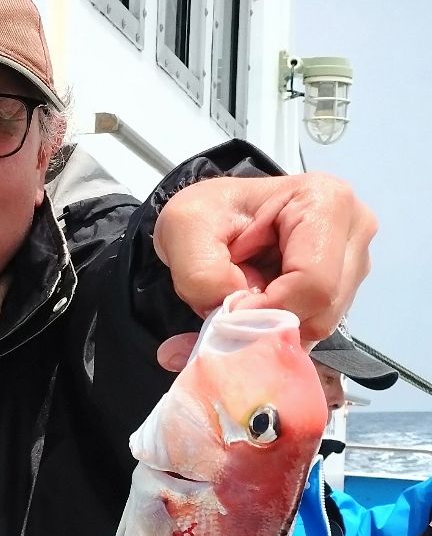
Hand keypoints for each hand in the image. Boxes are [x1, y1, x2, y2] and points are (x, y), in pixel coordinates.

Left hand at [153, 172, 377, 369]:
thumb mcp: (185, 228)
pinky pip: (310, 330)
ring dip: (269, 328)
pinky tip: (250, 315)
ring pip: (317, 327)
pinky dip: (273, 334)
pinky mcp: (339, 290)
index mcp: (326, 201)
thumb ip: (202, 274)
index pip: (314, 284)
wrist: (210, 220)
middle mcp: (352, 232)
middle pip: (322, 311)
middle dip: (269, 321)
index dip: (267, 310)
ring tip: (239, 303)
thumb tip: (237, 312)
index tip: (229, 308)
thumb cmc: (206, 213)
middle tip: (230, 306)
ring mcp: (351, 264)